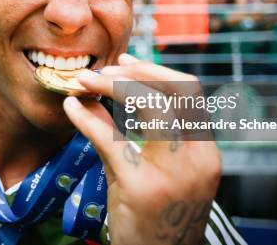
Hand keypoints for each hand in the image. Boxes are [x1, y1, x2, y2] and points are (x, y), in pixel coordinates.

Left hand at [63, 54, 220, 244]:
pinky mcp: (142, 187)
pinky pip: (110, 140)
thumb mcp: (149, 170)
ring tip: (86, 83)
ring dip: (114, 87)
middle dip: (134, 74)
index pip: (189, 93)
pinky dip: (86, 118)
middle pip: (174, 92)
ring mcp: (173, 173)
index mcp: (205, 152)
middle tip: (101, 72)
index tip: (126, 61)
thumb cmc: (154, 215)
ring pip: (151, 107)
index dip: (155, 70)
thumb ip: (125, 131)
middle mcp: (197, 159)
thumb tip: (94, 95)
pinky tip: (70, 108)